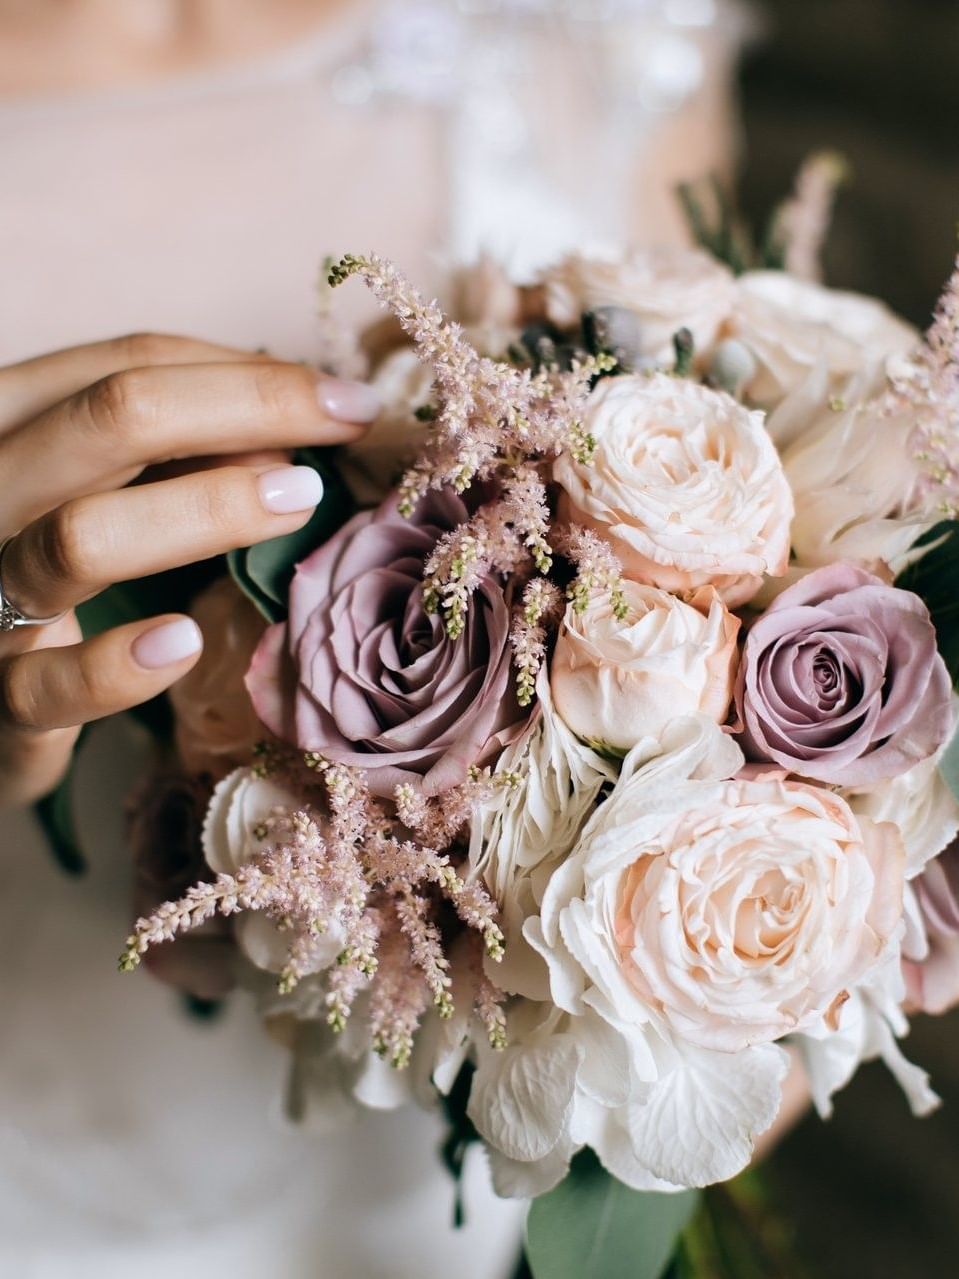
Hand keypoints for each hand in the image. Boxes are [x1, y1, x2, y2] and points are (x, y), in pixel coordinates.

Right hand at [0, 333, 378, 807]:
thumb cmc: (48, 577)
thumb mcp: (97, 490)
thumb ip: (169, 454)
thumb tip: (286, 438)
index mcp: (8, 425)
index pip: (123, 367)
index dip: (245, 373)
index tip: (344, 397)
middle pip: (111, 419)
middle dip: (247, 408)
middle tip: (346, 423)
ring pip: (80, 537)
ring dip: (204, 511)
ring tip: (300, 500)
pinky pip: (49, 683)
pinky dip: (118, 665)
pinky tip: (185, 642)